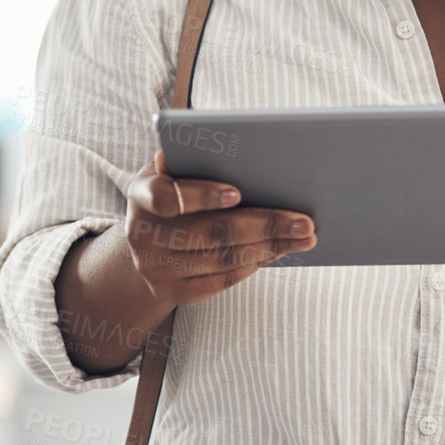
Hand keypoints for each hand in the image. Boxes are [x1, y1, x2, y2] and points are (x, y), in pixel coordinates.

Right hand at [122, 149, 315, 306]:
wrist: (148, 236)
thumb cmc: (174, 188)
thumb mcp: (175, 168)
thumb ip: (194, 159)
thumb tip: (240, 151)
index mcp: (141, 194)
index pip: (167, 197)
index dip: (202, 195)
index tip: (238, 192)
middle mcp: (140, 235)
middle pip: (210, 233)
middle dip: (264, 226)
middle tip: (303, 222)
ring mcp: (155, 269)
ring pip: (222, 259)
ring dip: (269, 248)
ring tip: (302, 237)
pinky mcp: (173, 293)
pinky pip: (222, 280)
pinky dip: (253, 265)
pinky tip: (277, 252)